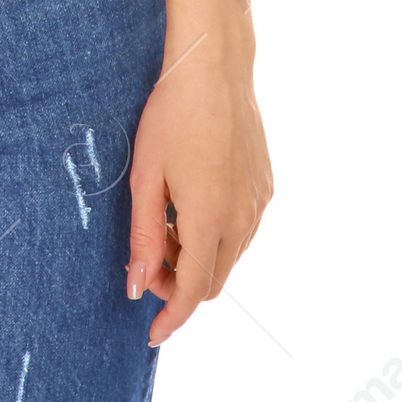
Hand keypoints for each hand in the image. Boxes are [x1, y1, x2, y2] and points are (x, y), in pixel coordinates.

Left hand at [126, 42, 271, 344]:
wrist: (214, 67)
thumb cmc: (171, 116)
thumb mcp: (145, 176)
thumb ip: (142, 236)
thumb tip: (136, 286)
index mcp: (209, 219)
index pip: (192, 292)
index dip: (171, 317)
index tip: (151, 334)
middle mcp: (242, 219)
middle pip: (212, 279)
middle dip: (178, 282)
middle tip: (145, 256)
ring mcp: (259, 203)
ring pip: (228, 256)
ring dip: (197, 256)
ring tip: (164, 219)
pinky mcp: (265, 186)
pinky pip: (241, 229)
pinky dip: (215, 232)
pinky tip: (190, 199)